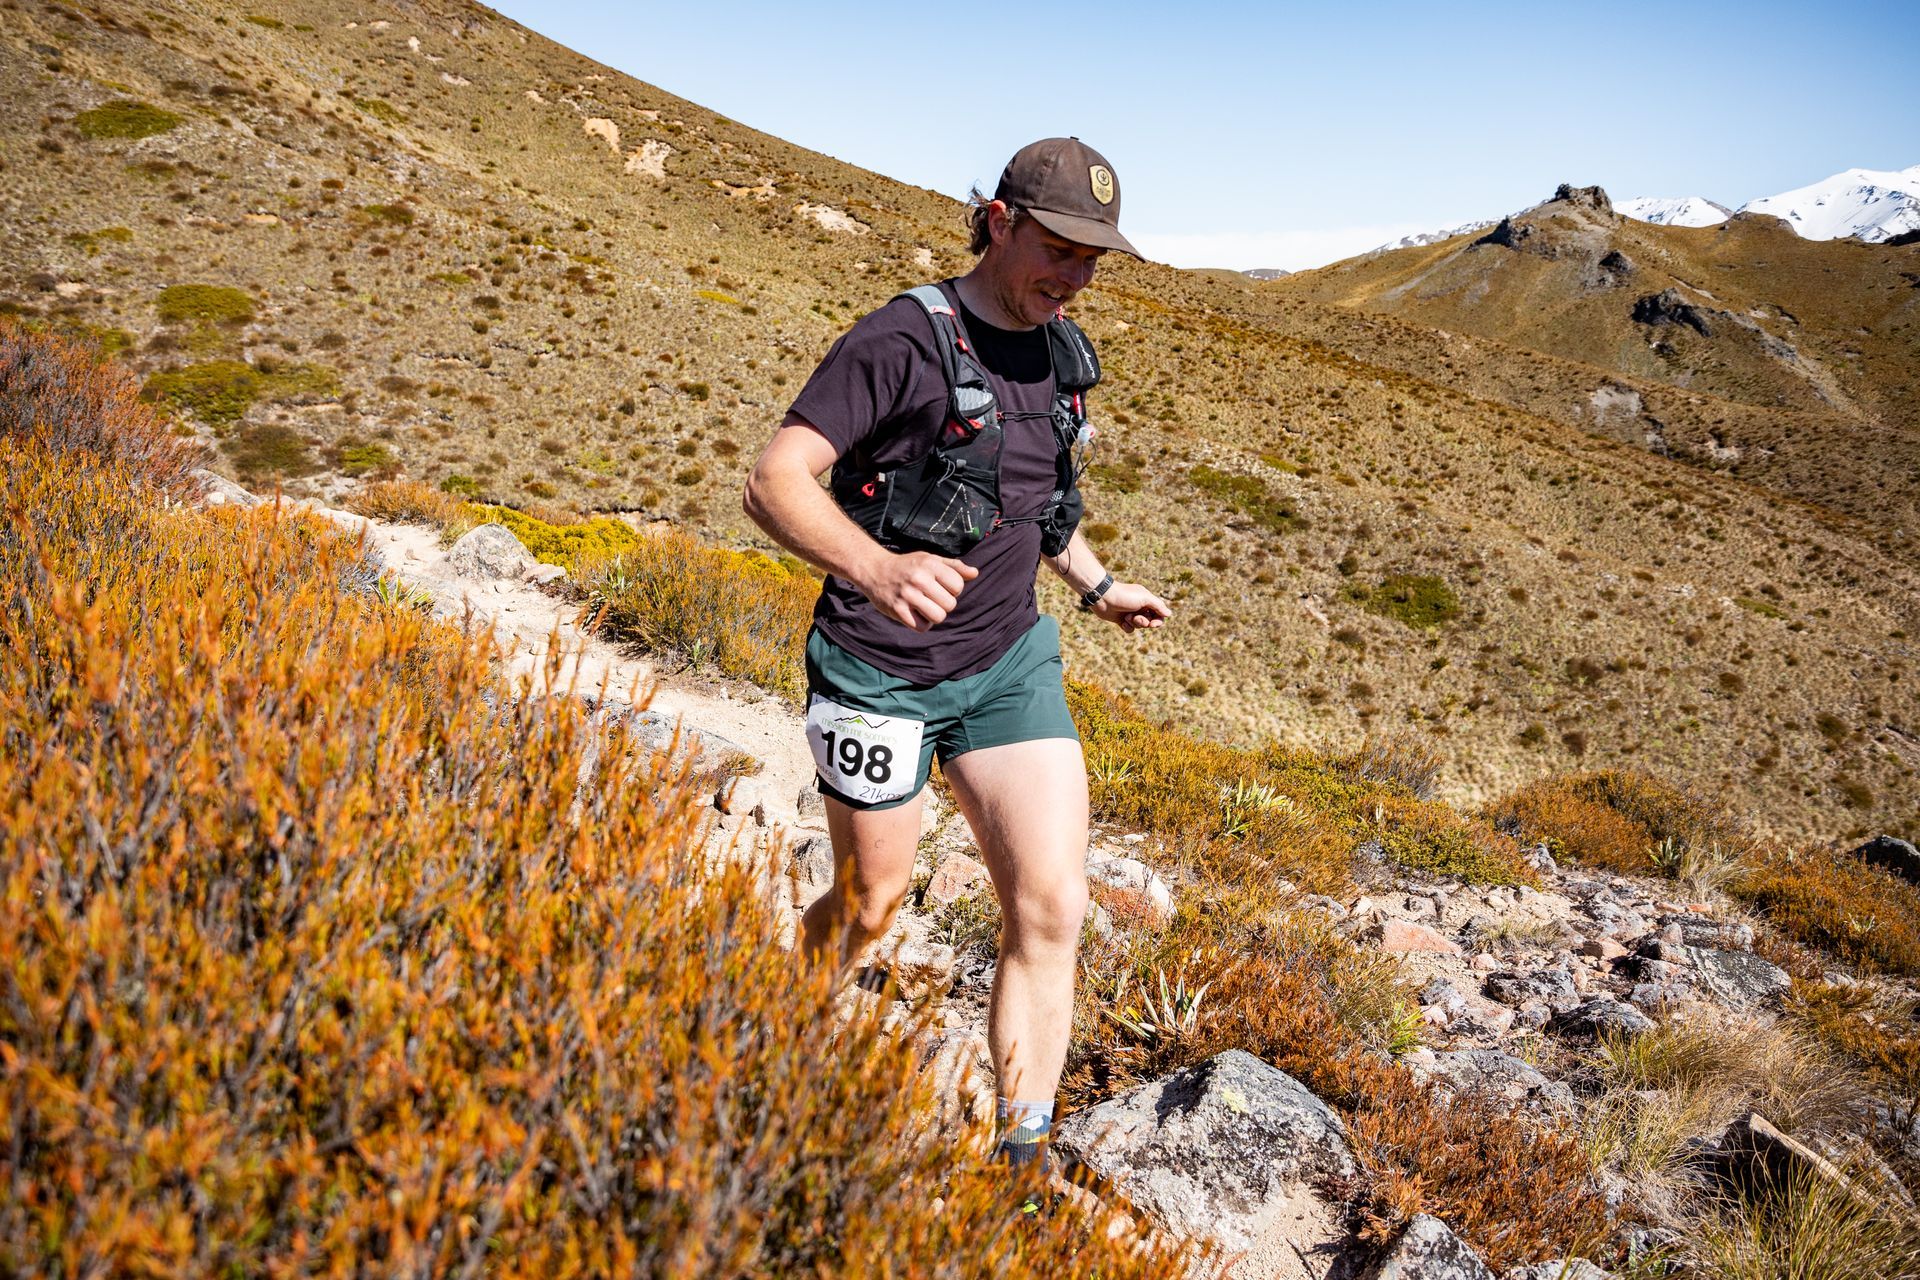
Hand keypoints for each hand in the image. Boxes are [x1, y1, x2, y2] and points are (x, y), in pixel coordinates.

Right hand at [857, 551, 979, 630]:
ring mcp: (907, 595)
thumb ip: (954, 566)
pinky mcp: (897, 610)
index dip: (952, 589)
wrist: (875, 570)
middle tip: (931, 597)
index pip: (958, 586)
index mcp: (930, 564)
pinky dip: (922, 624)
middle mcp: (919, 578)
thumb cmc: (908, 566)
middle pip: (950, 604)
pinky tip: (915, 614)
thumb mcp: (930, 559)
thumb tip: (975, 573)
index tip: (940, 586)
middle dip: (944, 604)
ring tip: (925, 606)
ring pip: (938, 617)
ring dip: (934, 615)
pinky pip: (922, 627)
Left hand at [1092, 582, 1170, 633]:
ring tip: (1126, 617)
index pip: (1159, 613)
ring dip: (1135, 623)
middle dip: (1144, 622)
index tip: (1153, 624)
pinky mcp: (1121, 620)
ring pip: (1140, 626)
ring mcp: (1131, 614)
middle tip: (1136, 618)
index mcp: (1147, 600)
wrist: (1104, 597)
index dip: (1158, 620)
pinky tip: (1122, 622)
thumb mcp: (1145, 598)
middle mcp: (1140, 607)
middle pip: (1150, 621)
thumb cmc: (1125, 596)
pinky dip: (1127, 627)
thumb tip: (1169, 614)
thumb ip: (1158, 606)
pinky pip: (1130, 629)